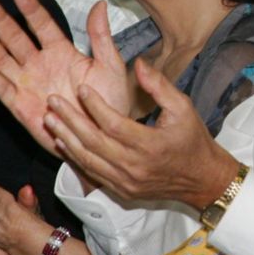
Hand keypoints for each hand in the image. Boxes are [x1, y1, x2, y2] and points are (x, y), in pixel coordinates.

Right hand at [0, 0, 128, 157]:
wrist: (105, 136)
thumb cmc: (110, 102)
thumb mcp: (110, 67)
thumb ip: (101, 37)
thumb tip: (100, 5)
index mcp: (63, 53)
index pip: (43, 26)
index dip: (31, 10)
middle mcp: (42, 65)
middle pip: (16, 38)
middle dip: (0, 20)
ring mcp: (30, 85)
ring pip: (3, 60)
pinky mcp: (22, 107)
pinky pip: (4, 90)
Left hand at [44, 57, 235, 207]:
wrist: (203, 180)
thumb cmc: (194, 140)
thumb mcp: (183, 107)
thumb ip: (159, 85)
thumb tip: (138, 64)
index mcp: (150, 144)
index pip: (113, 124)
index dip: (95, 105)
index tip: (81, 88)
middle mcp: (135, 165)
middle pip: (93, 142)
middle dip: (70, 120)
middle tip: (53, 102)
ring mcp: (126, 181)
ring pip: (87, 159)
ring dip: (66, 138)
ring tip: (50, 119)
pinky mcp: (122, 190)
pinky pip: (92, 173)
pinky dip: (75, 157)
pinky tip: (63, 142)